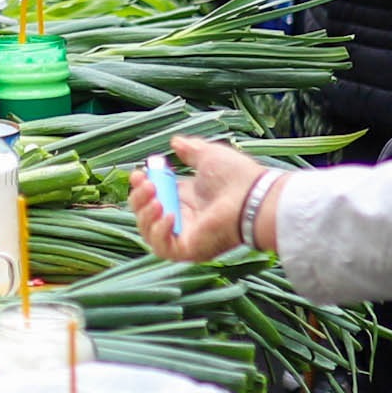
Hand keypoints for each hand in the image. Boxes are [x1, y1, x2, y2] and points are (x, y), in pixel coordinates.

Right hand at [133, 135, 267, 264]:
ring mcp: (185, 236)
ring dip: (145, 214)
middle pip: (146, 214)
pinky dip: (159, 231)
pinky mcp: (188, 251)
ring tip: (156, 199)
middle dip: (138, 199)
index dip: (142, 186)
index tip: (138, 173)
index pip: (154, 196)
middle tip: (146, 184)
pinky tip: (170, 215)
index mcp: (187, 198)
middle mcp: (184, 218)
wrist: (252, 198)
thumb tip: (175, 142)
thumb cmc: (236, 176)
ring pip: (149, 232)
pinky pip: (162, 247)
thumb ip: (190, 149)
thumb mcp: (208, 155)